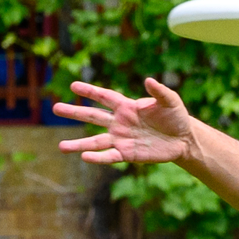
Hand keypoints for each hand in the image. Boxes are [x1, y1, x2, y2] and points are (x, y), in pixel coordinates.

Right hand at [55, 78, 197, 165]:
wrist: (183, 139)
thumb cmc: (176, 116)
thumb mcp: (170, 100)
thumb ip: (159, 91)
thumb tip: (149, 80)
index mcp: (127, 106)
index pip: (104, 97)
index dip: (90, 91)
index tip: (73, 86)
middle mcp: (120, 123)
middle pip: (93, 117)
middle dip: (74, 112)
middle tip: (55, 108)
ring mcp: (122, 139)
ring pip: (96, 141)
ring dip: (79, 144)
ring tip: (61, 147)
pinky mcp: (128, 154)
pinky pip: (109, 156)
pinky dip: (97, 158)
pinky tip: (84, 157)